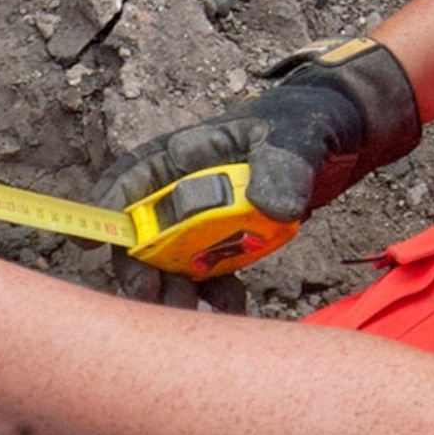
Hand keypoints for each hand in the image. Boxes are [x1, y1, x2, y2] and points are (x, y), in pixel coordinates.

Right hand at [97, 37, 419, 298]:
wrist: (342, 139)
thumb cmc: (307, 123)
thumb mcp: (297, 138)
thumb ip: (281, 167)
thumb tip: (270, 207)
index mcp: (187, 153)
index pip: (132, 179)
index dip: (105, 209)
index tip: (91, 240)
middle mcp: (186, 188)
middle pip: (144, 232)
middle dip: (140, 267)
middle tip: (149, 297)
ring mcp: (206, 218)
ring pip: (172, 261)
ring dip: (175, 290)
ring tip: (191, 311)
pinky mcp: (228, 241)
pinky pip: (211, 275)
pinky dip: (215, 296)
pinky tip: (233, 311)